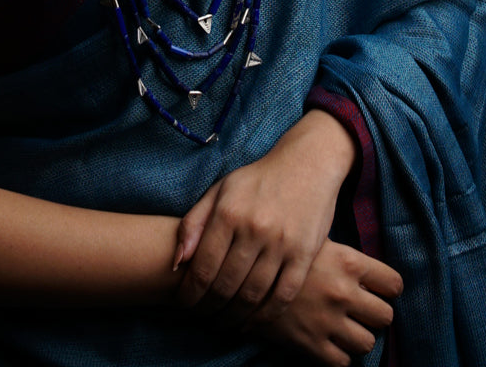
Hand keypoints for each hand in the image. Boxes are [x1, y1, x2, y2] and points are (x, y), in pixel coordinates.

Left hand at [175, 111, 356, 321]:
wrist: (308, 163)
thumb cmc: (258, 180)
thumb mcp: (221, 189)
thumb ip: (194, 223)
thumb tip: (177, 263)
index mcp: (229, 212)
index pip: (202, 267)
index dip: (190, 294)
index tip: (185, 305)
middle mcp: (254, 228)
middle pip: (225, 286)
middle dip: (209, 309)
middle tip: (203, 318)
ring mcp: (281, 242)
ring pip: (252, 295)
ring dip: (234, 317)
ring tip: (223, 323)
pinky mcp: (304, 253)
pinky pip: (282, 295)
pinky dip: (265, 316)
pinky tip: (252, 321)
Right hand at [249, 239, 401, 366]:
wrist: (240, 272)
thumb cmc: (280, 249)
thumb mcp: (314, 239)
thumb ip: (342, 254)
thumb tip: (366, 265)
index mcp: (347, 262)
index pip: (394, 284)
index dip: (388, 287)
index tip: (378, 288)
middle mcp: (343, 292)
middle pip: (385, 316)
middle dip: (374, 313)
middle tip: (360, 309)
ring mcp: (328, 321)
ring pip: (367, 343)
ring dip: (358, 336)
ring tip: (343, 326)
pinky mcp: (312, 345)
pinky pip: (343, 363)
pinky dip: (339, 355)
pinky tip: (328, 341)